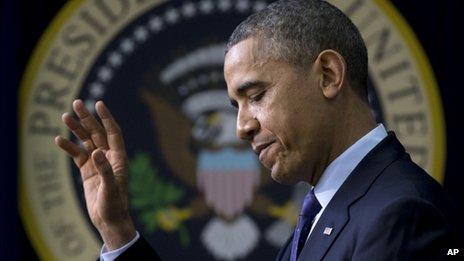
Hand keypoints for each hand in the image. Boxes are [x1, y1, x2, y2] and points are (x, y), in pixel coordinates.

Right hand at [55, 100, 135, 249]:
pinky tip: (58, 140)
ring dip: (76, 129)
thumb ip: (105, 170)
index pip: (113, 132)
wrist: (109, 219)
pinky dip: (69, 147)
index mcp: (119, 158)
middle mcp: (109, 157)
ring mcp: (97, 162)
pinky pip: (77, 155)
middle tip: (76, 103)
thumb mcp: (111, 188)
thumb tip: (96, 152)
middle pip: (97, 133)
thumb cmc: (114, 204)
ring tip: (65, 116)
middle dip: (87, 118)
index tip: (98, 104)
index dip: (106, 118)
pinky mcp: (88, 171)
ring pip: (86, 141)